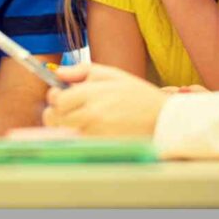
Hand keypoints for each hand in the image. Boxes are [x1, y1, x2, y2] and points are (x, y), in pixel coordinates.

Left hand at [43, 62, 166, 137]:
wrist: (163, 120)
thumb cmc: (137, 95)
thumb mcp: (112, 74)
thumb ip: (82, 70)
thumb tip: (58, 72)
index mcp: (92, 94)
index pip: (57, 100)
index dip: (55, 97)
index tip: (61, 96)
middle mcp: (92, 115)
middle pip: (55, 118)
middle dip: (57, 113)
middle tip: (68, 110)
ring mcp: (96, 135)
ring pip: (65, 133)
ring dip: (67, 127)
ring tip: (83, 119)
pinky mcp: (102, 148)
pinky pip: (79, 144)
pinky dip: (80, 138)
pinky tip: (93, 131)